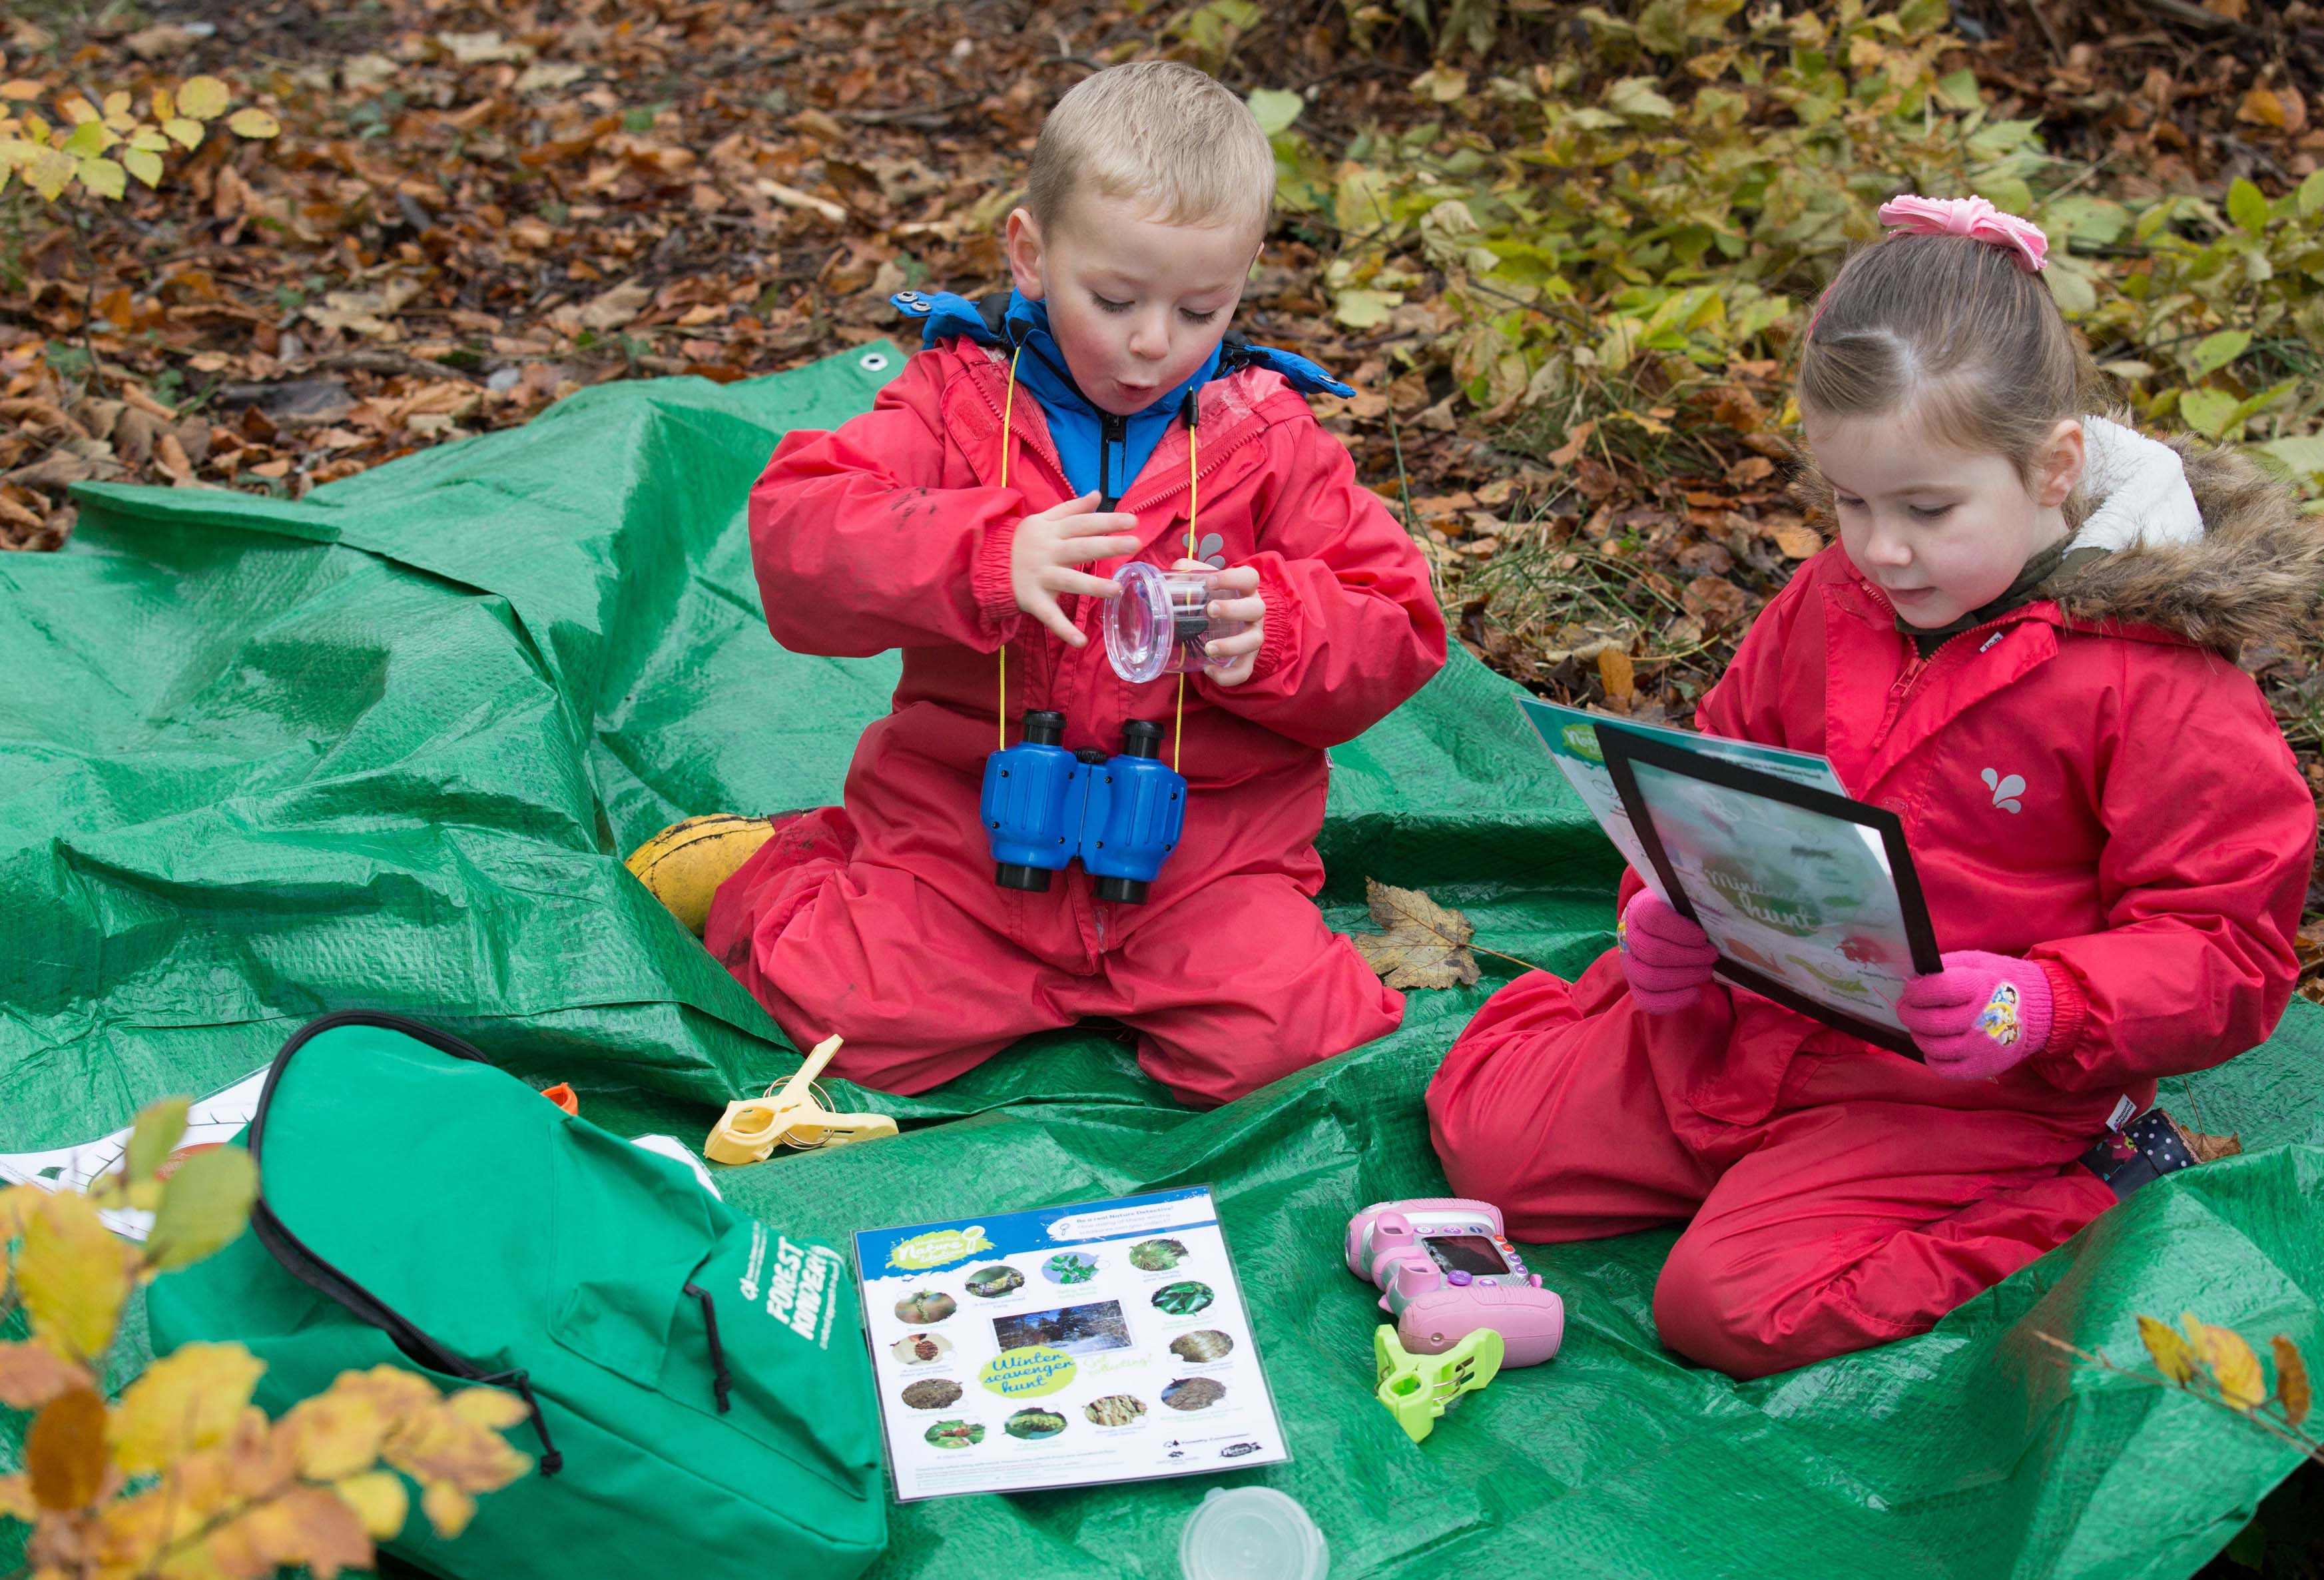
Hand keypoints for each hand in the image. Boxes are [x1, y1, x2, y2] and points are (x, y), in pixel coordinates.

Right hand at [1011, 492, 1141, 646]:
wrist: (985, 563)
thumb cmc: (1022, 541)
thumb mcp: (1043, 520)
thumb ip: (1072, 509)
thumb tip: (1097, 495)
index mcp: (1052, 532)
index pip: (1082, 524)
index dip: (1107, 521)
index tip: (1133, 521)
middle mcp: (1048, 553)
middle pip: (1080, 548)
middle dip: (1107, 545)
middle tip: (1135, 544)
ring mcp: (1041, 577)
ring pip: (1069, 581)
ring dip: (1092, 586)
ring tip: (1117, 589)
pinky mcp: (1033, 600)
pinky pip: (1049, 616)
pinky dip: (1064, 629)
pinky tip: (1080, 641)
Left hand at [1174, 558, 1265, 686]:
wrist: (1233, 627)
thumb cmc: (1217, 600)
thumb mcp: (1207, 585)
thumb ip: (1191, 573)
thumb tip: (1177, 569)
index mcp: (1245, 590)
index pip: (1250, 578)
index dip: (1233, 578)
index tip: (1210, 581)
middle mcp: (1254, 612)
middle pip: (1255, 609)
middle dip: (1233, 610)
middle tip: (1210, 610)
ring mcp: (1254, 636)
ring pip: (1253, 641)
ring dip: (1231, 645)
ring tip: (1208, 648)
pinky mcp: (1248, 659)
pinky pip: (1244, 670)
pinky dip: (1228, 675)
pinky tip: (1209, 670)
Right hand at [1618, 890, 1717, 1012]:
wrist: (1656, 928)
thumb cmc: (1677, 914)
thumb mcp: (1684, 901)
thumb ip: (1696, 905)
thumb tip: (1722, 915)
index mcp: (1640, 908)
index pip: (1653, 918)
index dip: (1680, 930)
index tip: (1703, 937)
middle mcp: (1629, 936)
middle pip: (1653, 952)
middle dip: (1689, 957)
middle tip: (1712, 956)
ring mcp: (1629, 964)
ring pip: (1650, 978)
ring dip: (1684, 977)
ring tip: (1706, 972)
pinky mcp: (1635, 986)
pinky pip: (1647, 1000)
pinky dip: (1674, 1000)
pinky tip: (1695, 993)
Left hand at [1895, 950, 2053, 1078]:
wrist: (2036, 1010)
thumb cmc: (1998, 981)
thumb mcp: (1975, 962)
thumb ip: (1944, 968)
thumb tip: (1913, 980)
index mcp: (1980, 987)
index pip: (1938, 990)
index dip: (1916, 991)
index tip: (1911, 991)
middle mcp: (1982, 1019)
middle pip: (1931, 1022)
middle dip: (1909, 1014)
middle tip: (1907, 1008)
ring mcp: (1982, 1047)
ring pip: (1933, 1047)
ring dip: (1919, 1035)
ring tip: (1921, 1026)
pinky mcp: (1982, 1067)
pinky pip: (1944, 1069)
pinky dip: (1932, 1058)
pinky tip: (1935, 1045)